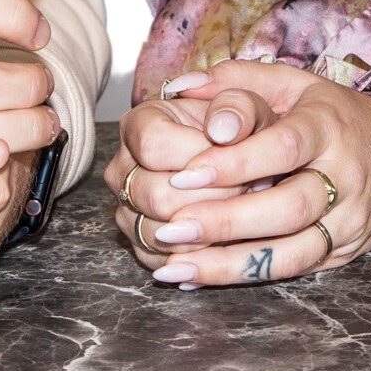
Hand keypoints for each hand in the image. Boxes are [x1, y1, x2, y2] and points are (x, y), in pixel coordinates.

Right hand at [102, 85, 253, 265]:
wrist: (236, 161)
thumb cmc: (238, 133)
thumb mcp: (247, 109)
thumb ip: (238, 110)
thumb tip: (222, 131)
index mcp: (139, 125)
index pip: (154, 146)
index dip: (198, 157)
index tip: (233, 155)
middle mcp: (122, 169)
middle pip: (156, 196)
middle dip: (211, 197)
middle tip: (246, 189)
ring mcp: (126, 209)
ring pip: (157, 234)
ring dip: (207, 229)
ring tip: (237, 209)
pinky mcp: (139, 243)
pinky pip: (161, 260)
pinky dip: (198, 255)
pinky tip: (224, 235)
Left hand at [114, 60, 370, 287]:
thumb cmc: (330, 114)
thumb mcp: (291, 82)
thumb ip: (234, 81)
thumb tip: (177, 87)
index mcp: (328, 127)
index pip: (284, 147)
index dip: (235, 163)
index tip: (184, 173)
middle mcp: (345, 176)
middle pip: (290, 208)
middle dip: (226, 221)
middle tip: (169, 228)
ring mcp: (349, 221)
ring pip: (293, 253)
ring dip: (229, 265)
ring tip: (175, 265)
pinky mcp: (345, 252)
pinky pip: (295, 271)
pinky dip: (245, 278)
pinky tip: (199, 278)